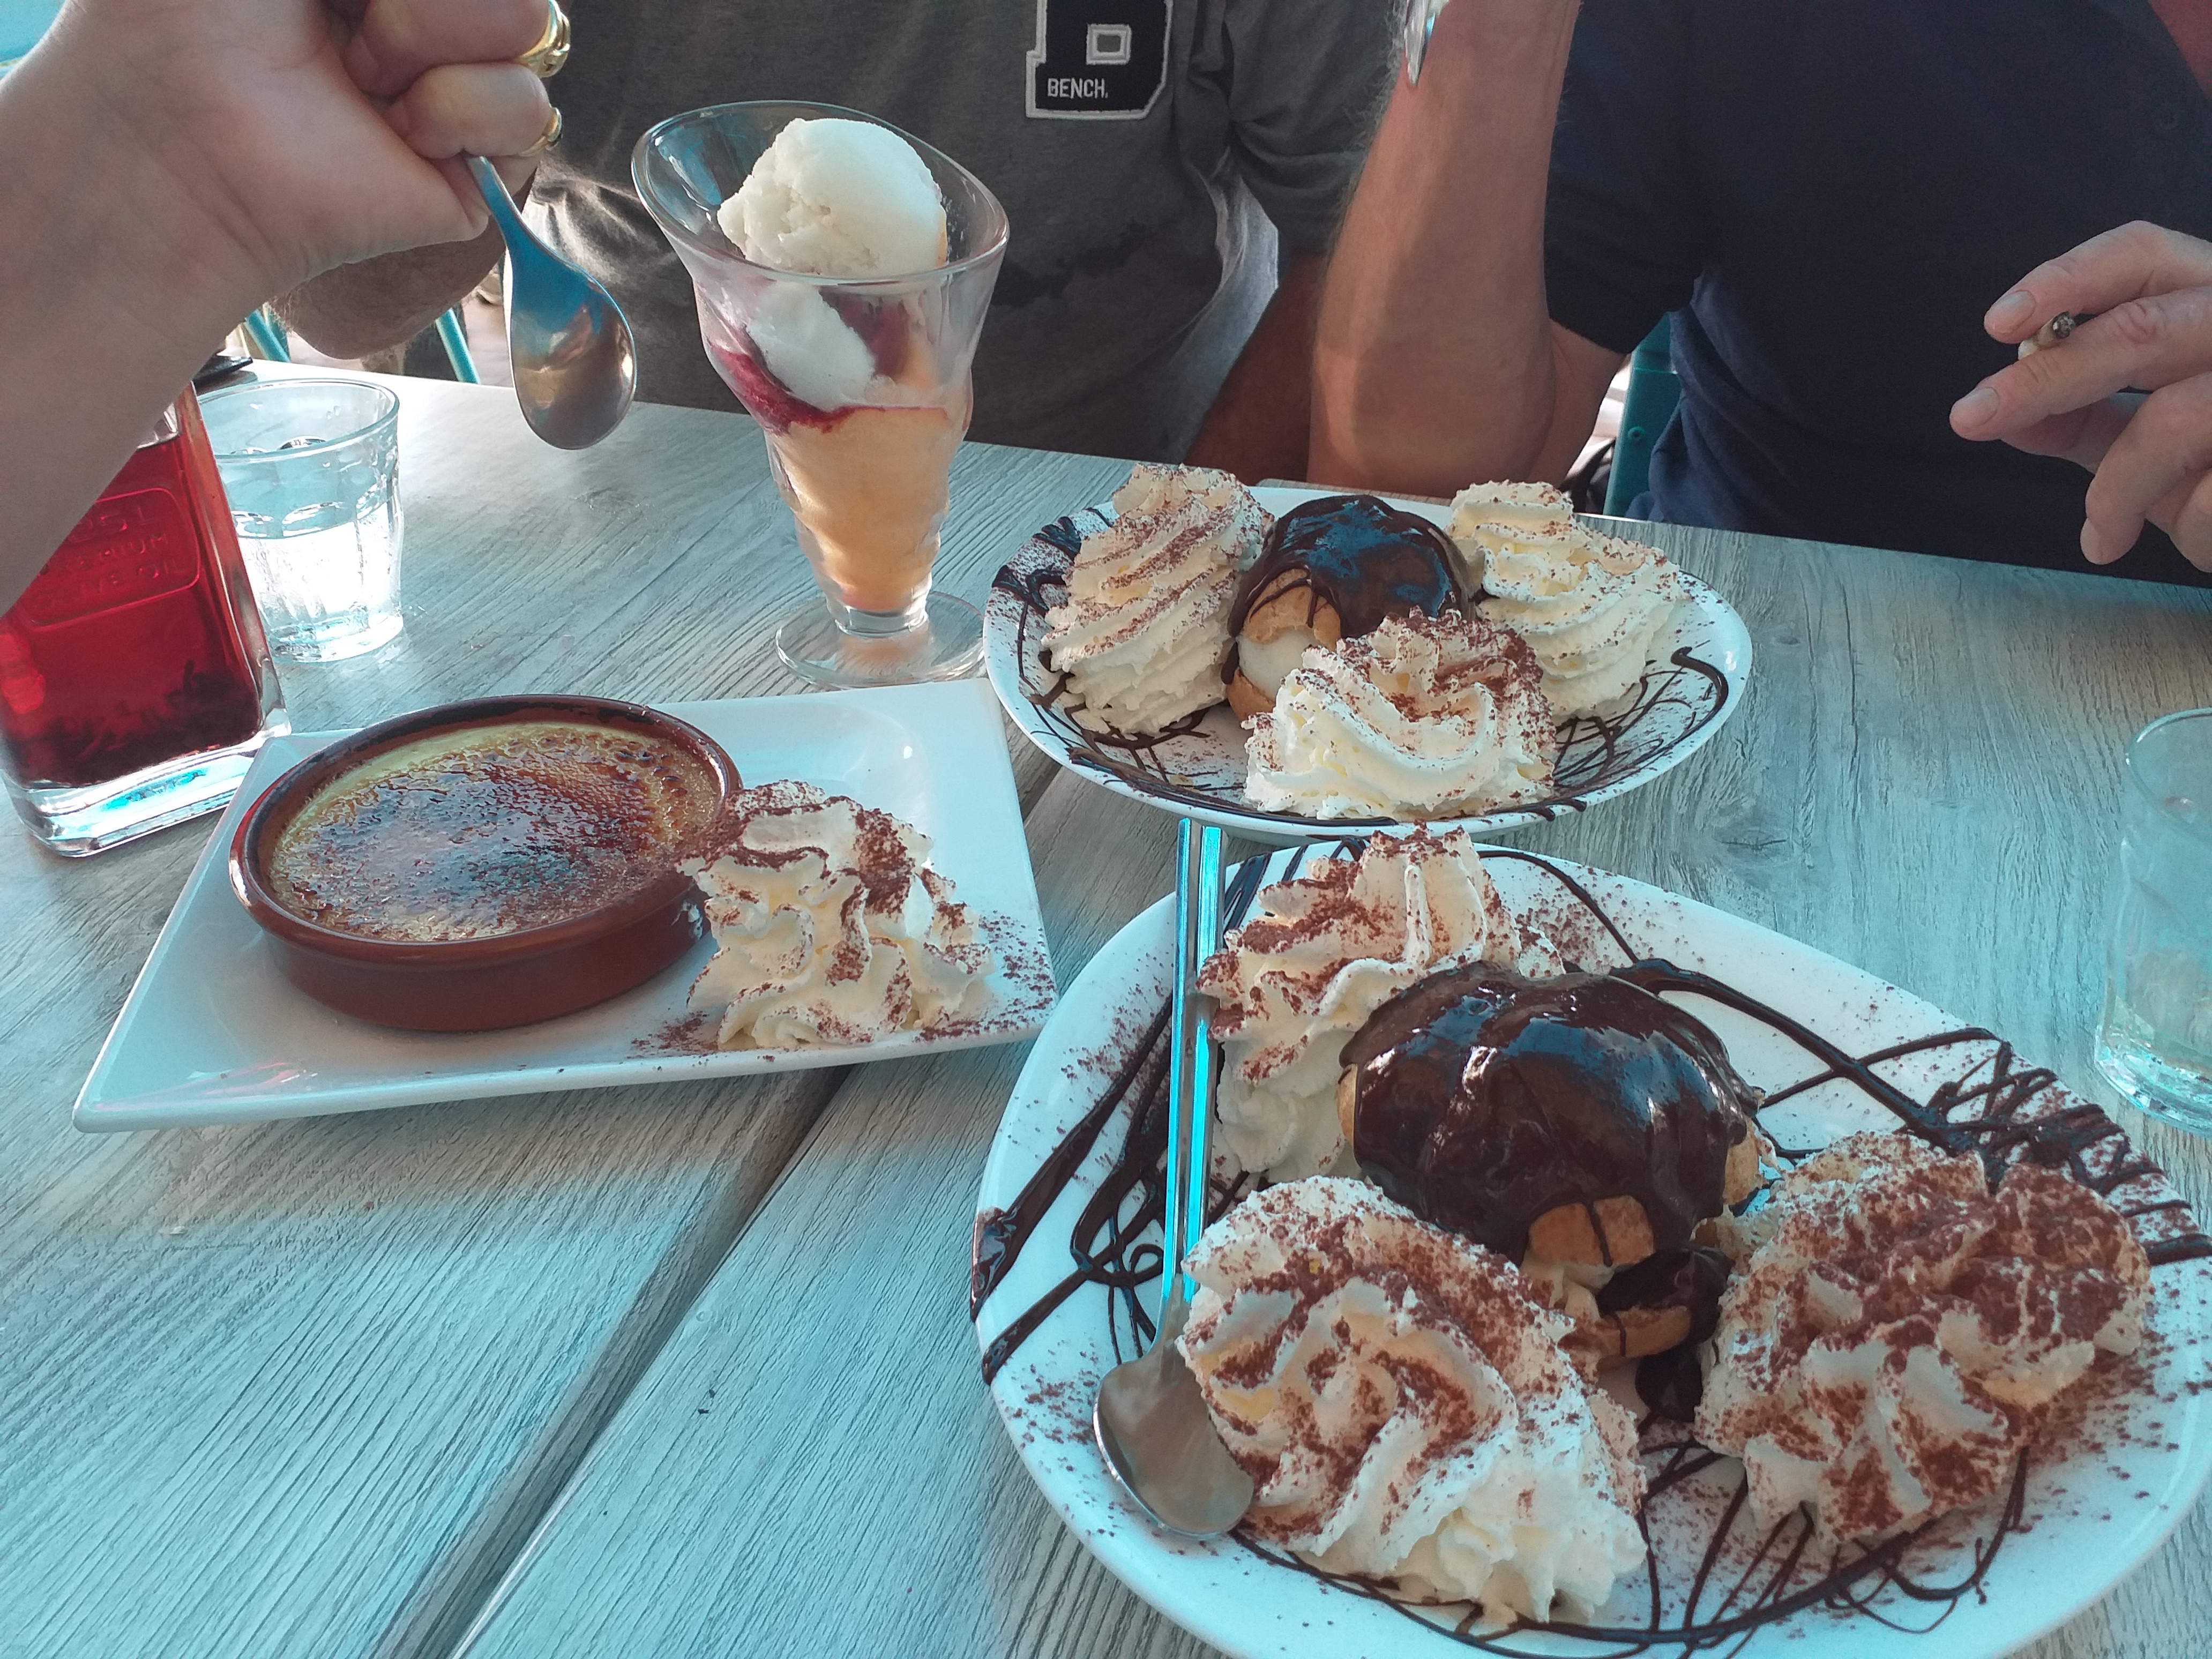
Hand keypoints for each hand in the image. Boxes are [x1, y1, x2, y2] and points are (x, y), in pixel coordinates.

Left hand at [40, 0, 553, 300]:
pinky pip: (528, 107)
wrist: (182, 131)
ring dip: (435, 31)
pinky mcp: (476, 174)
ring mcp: (454, 95)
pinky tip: (400, 130)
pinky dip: (461, 106)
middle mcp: (419, 27)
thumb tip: (412, 3)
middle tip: (347, 16)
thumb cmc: (195, 14)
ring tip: (365, 74)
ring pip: (533, 23)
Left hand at [1948, 221, 2211, 570]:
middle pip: (2141, 328)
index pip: (2144, 257)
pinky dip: (2154, 521)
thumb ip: (2080, 417)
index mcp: (2207, 306)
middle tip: (1971, 417)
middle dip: (2046, 379)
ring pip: (2172, 418)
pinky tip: (2122, 543)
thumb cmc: (2211, 469)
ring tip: (2101, 532)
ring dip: (2116, 485)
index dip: (2067, 278)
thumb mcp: (2144, 437)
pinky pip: (2202, 494)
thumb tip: (1999, 411)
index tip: (1999, 324)